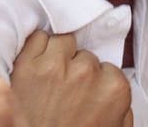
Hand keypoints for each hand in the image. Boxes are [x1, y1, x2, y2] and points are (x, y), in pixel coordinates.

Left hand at [10, 31, 131, 126]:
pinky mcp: (27, 66)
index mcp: (113, 88)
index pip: (107, 67)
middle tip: (66, 91)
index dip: (94, 80)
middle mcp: (86, 73)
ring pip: (62, 41)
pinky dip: (36, 49)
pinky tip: (35, 69)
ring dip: (57, 56)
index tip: (84, 93)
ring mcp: (55, 67)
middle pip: (85, 55)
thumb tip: (116, 89)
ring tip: (49, 80)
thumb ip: (121, 108)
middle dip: (76, 68)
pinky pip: (37, 38)